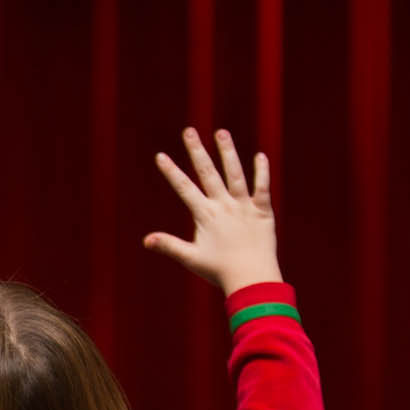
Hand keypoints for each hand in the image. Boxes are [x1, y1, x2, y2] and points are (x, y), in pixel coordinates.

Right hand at [144, 128, 281, 295]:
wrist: (252, 278)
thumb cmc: (219, 271)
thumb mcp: (191, 258)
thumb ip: (169, 245)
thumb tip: (146, 240)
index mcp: (205, 215)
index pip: (185, 188)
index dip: (171, 171)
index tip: (161, 156)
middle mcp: (224, 205)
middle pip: (208, 173)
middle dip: (196, 151)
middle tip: (189, 131)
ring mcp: (244, 206)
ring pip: (235, 173)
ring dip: (227, 152)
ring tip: (221, 132)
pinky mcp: (263, 211)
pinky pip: (263, 186)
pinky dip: (262, 171)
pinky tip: (259, 155)